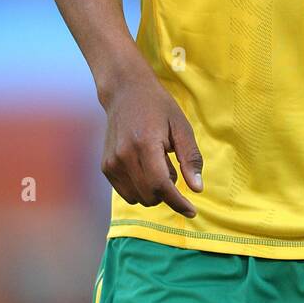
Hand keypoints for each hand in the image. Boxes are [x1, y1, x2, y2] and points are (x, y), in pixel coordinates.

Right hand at [99, 61, 203, 217]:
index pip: (161, 185)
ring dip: (154, 191)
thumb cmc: (158, 107)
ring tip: (158, 164)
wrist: (125, 91)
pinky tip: (145, 167)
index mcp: (145, 144)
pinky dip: (140, 188)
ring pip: (138, 198)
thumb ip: (190, 158)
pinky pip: (126, 193)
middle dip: (168, 192)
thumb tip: (197, 188)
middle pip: (150, 195)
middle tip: (171, 166)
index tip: (191, 211)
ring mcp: (112, 162)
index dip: (178, 202)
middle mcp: (124, 155)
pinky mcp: (106, 167)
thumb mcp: (181, 127)